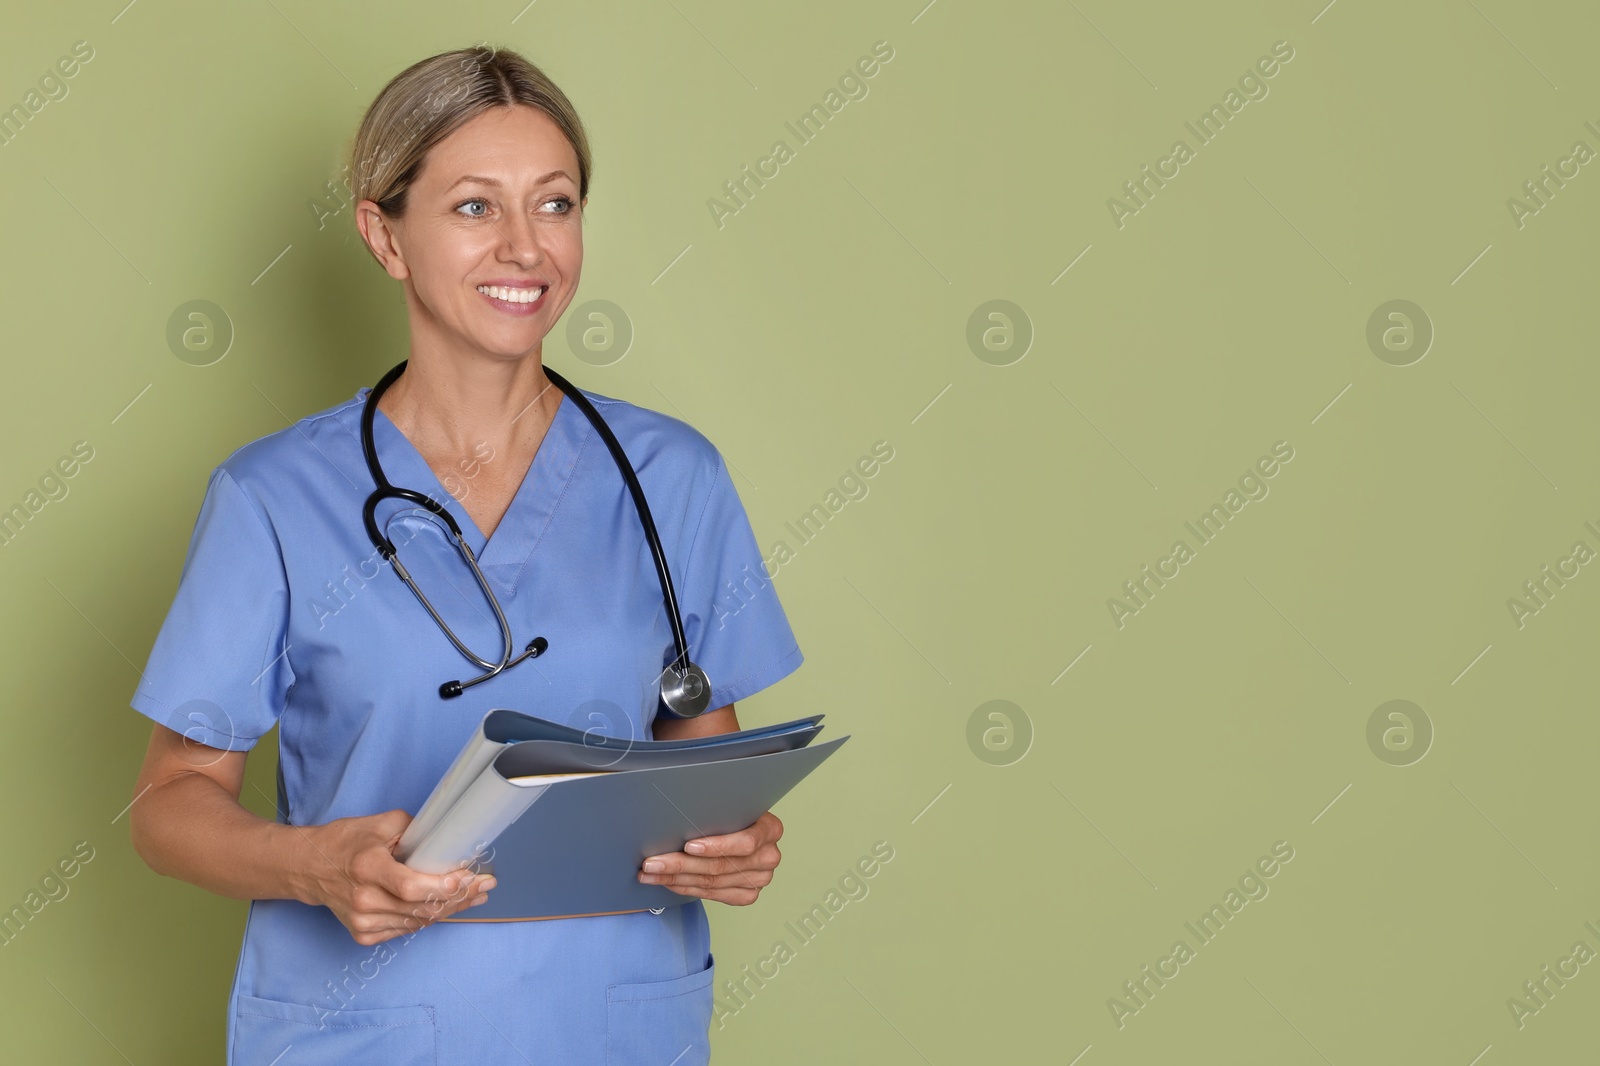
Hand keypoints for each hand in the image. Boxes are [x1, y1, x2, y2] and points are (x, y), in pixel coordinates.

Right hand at [304, 809, 494, 944]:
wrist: (308, 868)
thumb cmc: (343, 842)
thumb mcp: (377, 824)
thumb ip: (412, 829)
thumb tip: (445, 835)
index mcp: (367, 867)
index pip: (410, 886)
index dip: (441, 887)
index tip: (468, 879)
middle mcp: (363, 899)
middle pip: (420, 908)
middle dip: (460, 898)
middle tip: (485, 886)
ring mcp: (362, 921)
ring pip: (417, 922)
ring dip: (450, 910)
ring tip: (476, 896)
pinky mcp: (363, 934)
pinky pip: (405, 929)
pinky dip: (427, 918)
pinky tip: (447, 907)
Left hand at [638, 811, 782, 905]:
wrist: (744, 830)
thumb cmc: (733, 814)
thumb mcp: (731, 804)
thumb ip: (716, 809)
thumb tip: (678, 807)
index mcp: (771, 829)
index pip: (746, 842)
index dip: (716, 846)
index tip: (688, 845)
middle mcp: (769, 857)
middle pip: (721, 866)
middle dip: (681, 864)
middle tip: (653, 862)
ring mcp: (760, 878)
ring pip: (712, 882)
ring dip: (676, 878)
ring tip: (651, 873)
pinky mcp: (748, 894)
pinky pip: (712, 895)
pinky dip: (686, 888)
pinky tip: (668, 881)